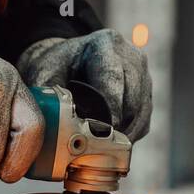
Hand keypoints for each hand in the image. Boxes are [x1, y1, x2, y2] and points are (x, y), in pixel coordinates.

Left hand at [16, 30, 151, 140]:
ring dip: (121, 135)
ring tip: (98, 148)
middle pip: (131, 100)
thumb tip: (54, 125)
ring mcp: (144, 77)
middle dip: (113, 126)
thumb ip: (49, 95)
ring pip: (140, 115)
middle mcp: (132, 57)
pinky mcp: (147, 96)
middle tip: (94, 146)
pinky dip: (126, 136)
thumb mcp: (45, 73)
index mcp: (106, 44)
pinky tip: (106, 143)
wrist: (71, 61)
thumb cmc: (58, 66)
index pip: (113, 78)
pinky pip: (143, 123)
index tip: (99, 131)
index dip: (108, 107)